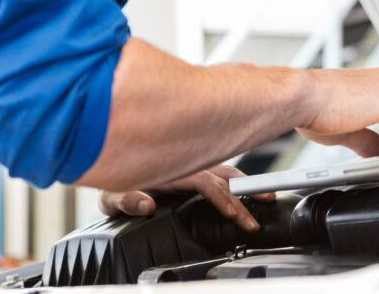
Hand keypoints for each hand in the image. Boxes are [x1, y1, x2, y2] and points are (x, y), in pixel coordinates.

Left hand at [98, 164, 274, 231]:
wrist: (110, 163)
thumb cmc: (113, 184)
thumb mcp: (111, 196)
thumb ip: (127, 200)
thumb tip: (147, 205)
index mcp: (172, 170)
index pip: (206, 183)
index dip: (222, 198)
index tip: (234, 215)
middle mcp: (186, 164)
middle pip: (224, 176)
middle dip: (246, 194)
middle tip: (264, 209)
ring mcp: (193, 165)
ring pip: (227, 170)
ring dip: (247, 183)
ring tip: (268, 196)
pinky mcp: (196, 168)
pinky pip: (222, 170)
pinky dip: (238, 179)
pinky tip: (249, 188)